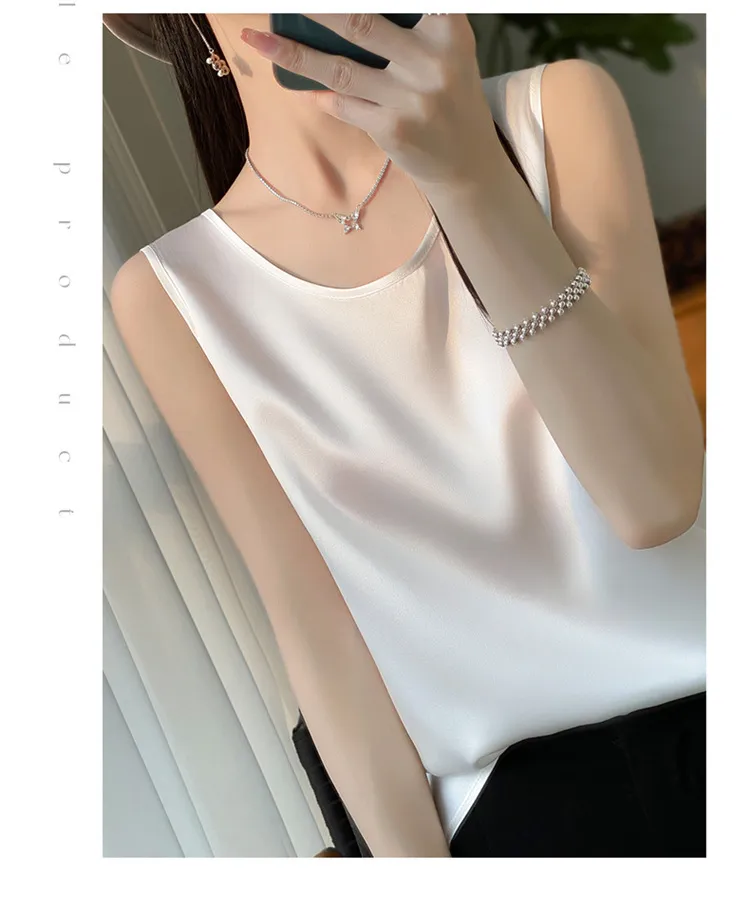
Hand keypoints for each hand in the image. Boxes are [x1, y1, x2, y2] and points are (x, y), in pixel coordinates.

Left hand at [240, 14, 502, 189]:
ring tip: (257, 38)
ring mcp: (410, 99)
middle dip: (314, 10)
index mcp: (448, 29)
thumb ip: (413, 23)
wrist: (468, 164)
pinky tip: (306, 90)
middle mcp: (431, 62)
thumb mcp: (447, 49)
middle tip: (282, 2)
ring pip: (339, 69)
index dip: (352, 0)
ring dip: (292, 52)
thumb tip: (333, 16)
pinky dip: (322, 96)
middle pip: (358, 23)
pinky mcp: (392, 130)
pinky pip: (343, 105)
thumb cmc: (449, 95)